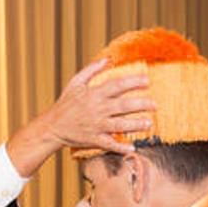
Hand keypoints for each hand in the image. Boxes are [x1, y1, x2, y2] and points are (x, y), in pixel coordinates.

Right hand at [4, 59, 156, 177]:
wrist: (52, 127)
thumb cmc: (66, 104)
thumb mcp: (75, 83)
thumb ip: (92, 70)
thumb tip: (107, 59)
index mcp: (94, 94)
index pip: (117, 85)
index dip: (133, 82)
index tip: (147, 81)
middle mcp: (97, 109)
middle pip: (122, 105)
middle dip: (140, 104)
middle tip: (155, 104)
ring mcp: (96, 125)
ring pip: (119, 125)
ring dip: (135, 125)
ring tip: (149, 123)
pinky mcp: (93, 139)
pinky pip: (109, 144)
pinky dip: (120, 147)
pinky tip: (132, 148)